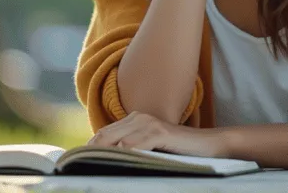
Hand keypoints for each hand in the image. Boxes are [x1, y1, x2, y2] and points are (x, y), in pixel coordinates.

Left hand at [86, 111, 226, 157]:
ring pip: (116, 141)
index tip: (77, 163)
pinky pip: (134, 145)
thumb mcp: (151, 149)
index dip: (88, 148)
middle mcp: (139, 117)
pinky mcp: (160, 132)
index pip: (103, 134)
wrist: (210, 146)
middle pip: (104, 136)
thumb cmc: (179, 151)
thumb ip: (133, 149)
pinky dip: (124, 155)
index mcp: (134, 119)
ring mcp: (149, 123)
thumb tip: (108, 161)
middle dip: (90, 152)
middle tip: (78, 168)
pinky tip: (118, 163)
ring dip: (104, 156)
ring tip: (93, 169)